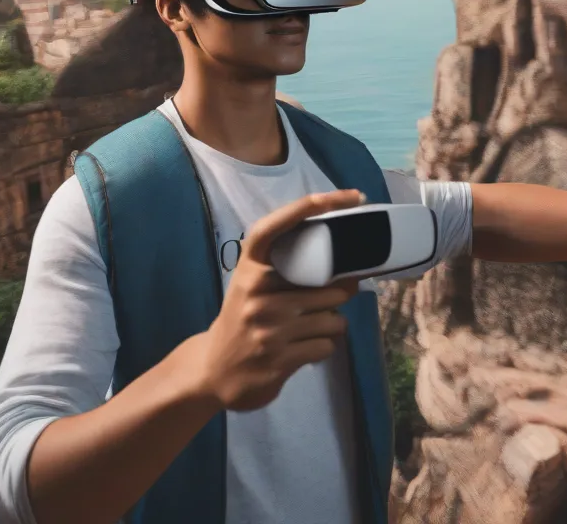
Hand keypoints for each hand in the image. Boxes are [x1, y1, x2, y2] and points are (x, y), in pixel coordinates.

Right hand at [197, 189, 365, 411]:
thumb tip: (341, 257)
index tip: (350, 196)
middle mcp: (257, 292)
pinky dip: (324, 345)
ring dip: (332, 322)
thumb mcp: (253, 284)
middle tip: (333, 294)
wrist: (215, 371)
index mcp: (250, 267)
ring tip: (313, 323)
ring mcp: (269, 327)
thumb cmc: (243, 317)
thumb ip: (285, 266)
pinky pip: (326, 345)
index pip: (274, 227)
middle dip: (341, 291)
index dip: (309, 206)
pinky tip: (305, 345)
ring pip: (333, 317)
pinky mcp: (280, 359)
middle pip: (327, 284)